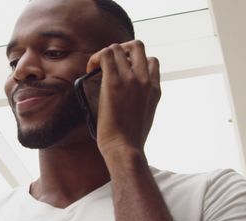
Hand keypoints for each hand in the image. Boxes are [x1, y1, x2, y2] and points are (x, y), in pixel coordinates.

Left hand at [86, 40, 160, 155]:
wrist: (124, 148)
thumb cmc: (130, 139)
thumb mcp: (144, 116)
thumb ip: (140, 102)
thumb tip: (125, 98)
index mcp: (155, 89)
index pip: (151, 61)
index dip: (135, 60)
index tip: (123, 70)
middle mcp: (145, 80)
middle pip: (137, 46)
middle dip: (121, 48)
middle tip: (109, 63)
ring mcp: (131, 79)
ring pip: (118, 47)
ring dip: (105, 53)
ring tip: (96, 67)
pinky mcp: (114, 82)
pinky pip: (105, 55)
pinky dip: (96, 58)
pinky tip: (90, 68)